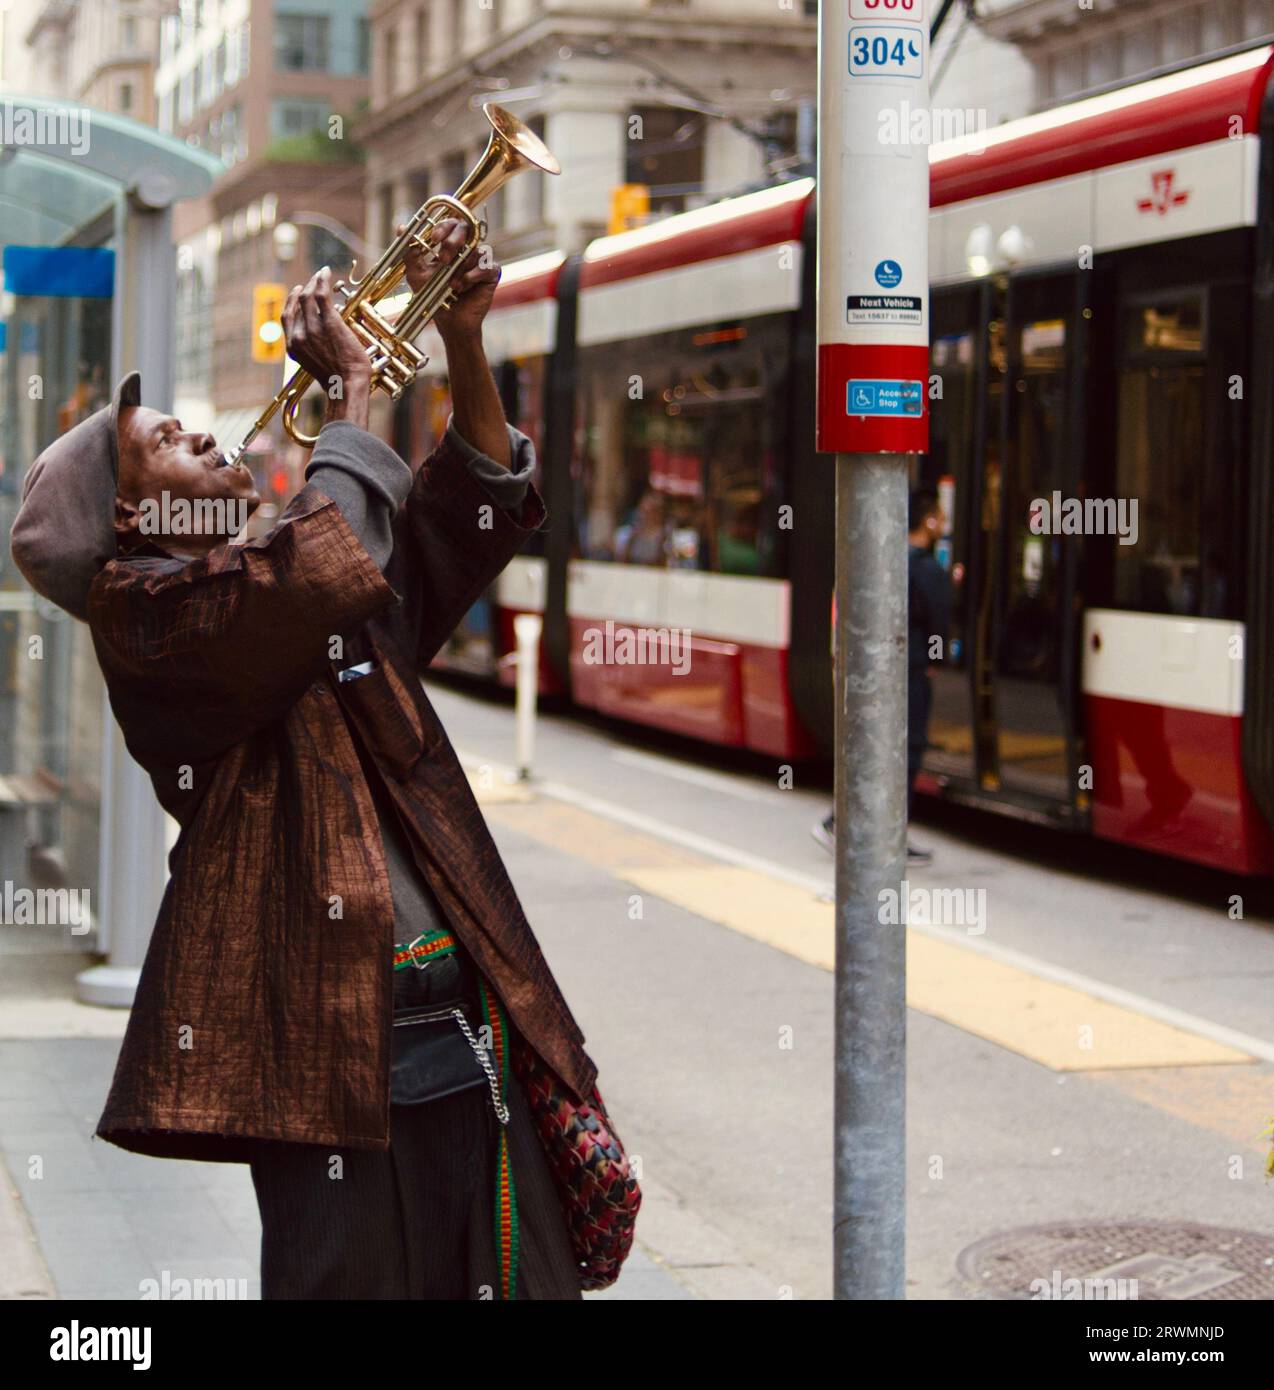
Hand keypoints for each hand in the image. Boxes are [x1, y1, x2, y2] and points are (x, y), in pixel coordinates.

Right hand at [281, 267, 369, 396]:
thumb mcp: (316, 366)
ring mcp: (313, 328)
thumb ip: (312, 350)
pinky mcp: (328, 322)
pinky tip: (325, 272)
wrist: (347, 385)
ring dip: (314, 282)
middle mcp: (299, 335)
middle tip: (313, 280)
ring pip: (309, 297)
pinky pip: (321, 294)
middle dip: (305, 289)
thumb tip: (320, 340)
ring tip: (320, 274)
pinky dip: (322, 280)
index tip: (298, 292)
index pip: (286, 317)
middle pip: (297, 304)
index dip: (291, 302)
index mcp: (293, 348)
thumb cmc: (338, 380)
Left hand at [400, 218, 499, 341]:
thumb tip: (400, 228)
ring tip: (452, 286)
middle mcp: (467, 249)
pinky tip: (462, 288)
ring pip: (474, 251)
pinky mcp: (491, 274)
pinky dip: (471, 277)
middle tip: (442, 259)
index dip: (443, 227)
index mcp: (450, 245)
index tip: (433, 239)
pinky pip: (485, 267)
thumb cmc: (433, 297)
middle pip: (466, 229)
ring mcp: (480, 260)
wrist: (450, 321)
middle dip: (452, 242)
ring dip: (459, 269)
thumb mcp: (416, 274)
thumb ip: (409, 252)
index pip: (451, 224)